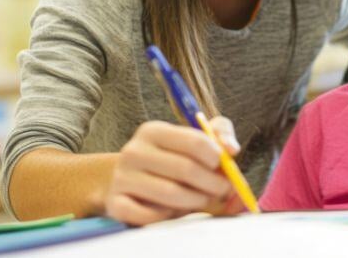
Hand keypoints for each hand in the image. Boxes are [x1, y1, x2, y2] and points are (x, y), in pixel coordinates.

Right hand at [104, 117, 242, 224]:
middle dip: (212, 183)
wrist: (130, 180)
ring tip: (203, 199)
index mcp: (153, 131)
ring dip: (196, 201)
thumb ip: (219, 135)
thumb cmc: (171, 158)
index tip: (224, 167)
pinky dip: (170, 216)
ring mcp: (122, 178)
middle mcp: (133, 151)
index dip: (217, 158)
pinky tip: (175, 210)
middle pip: (186, 169)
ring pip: (171, 194)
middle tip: (223, 190)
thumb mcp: (195, 138)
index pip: (195, 141)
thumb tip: (232, 149)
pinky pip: (150, 216)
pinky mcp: (116, 204)